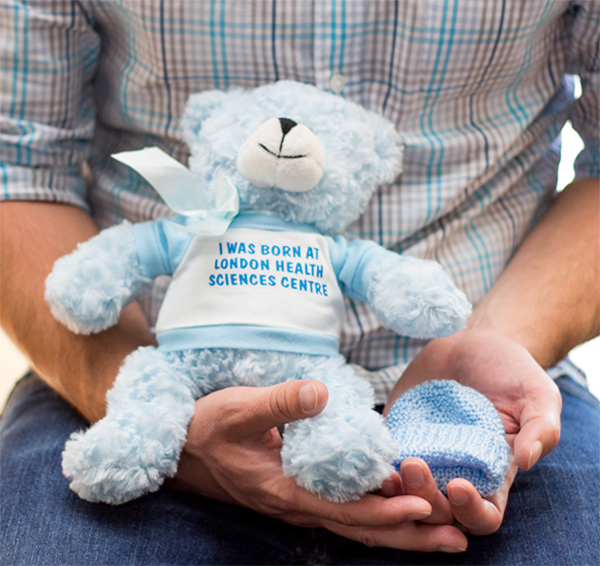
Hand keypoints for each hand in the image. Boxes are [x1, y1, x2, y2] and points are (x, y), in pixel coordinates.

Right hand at [169, 380, 469, 551]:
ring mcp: (301, 502)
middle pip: (361, 528)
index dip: (385, 511)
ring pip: (357, 523)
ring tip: (443, 530)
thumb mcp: (238, 409)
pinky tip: (401, 507)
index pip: (344, 509)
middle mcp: (299, 505)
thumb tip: (322, 394)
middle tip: (457, 537)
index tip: (424, 506)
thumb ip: (279, 402)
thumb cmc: (210, 429)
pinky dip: (378, 512)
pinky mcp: (302, 492)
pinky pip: (346, 509)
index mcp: (286, 490)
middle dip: (408, 534)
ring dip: (399, 529)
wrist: (185, 451)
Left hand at [384, 327, 561, 535]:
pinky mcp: (398, 433)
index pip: (483, 516)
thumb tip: (526, 461)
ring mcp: (424, 455)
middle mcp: (455, 472)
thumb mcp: (538, 394)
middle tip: (414, 465)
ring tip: (388, 470)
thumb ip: (541, 428)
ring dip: (394, 492)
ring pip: (404, 493)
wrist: (473, 343)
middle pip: (437, 510)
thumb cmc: (512, 372)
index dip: (471, 512)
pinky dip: (374, 464)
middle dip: (425, 498)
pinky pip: (382, 459)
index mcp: (493, 474)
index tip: (459, 486)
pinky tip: (368, 453)